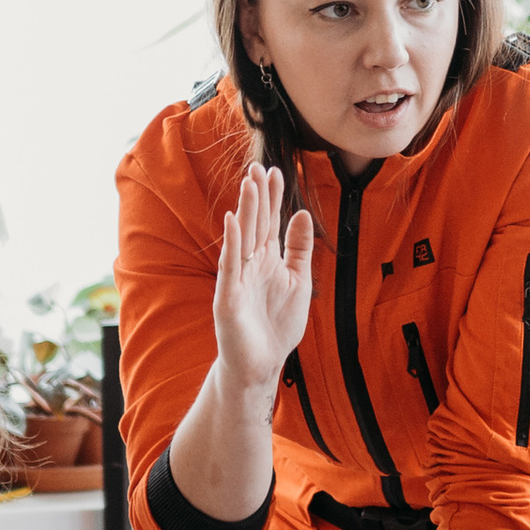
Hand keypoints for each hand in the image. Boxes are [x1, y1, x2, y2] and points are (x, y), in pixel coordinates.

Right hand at [212, 168, 315, 404]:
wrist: (262, 364)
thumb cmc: (278, 325)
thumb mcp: (298, 281)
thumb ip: (299, 248)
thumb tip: (302, 213)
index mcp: (267, 260)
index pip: (270, 222)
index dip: (274, 198)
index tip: (278, 170)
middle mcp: (250, 264)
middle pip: (255, 223)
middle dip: (258, 195)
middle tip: (259, 165)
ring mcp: (237, 278)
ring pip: (243, 238)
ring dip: (246, 210)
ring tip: (250, 183)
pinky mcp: (228, 295)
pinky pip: (230, 264)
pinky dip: (232, 242)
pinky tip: (234, 219)